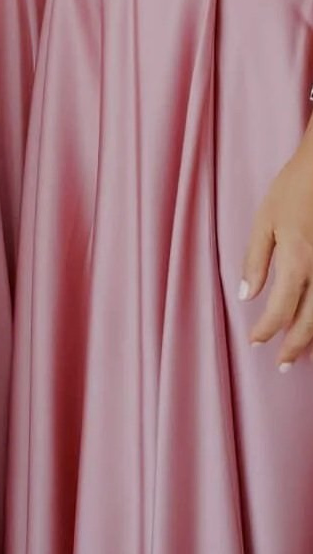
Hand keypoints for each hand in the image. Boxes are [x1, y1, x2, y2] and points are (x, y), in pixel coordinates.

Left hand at [241, 137, 312, 366]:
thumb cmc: (293, 190)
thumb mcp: (265, 221)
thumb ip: (255, 260)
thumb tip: (248, 296)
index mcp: (297, 261)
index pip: (281, 310)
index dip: (266, 330)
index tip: (254, 341)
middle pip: (310, 323)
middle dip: (294, 347)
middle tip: (281, 364)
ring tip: (300, 353)